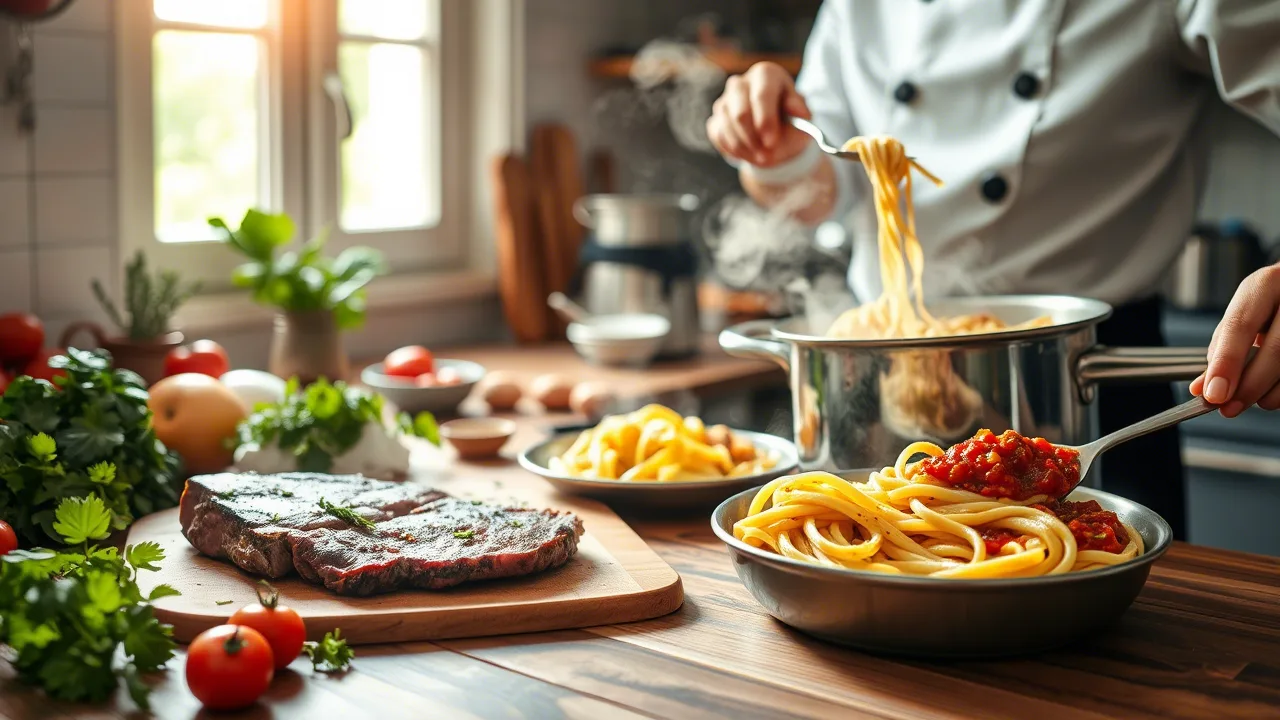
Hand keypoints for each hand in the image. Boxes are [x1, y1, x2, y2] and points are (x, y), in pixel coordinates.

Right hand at [706, 62, 813, 167]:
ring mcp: (725, 101)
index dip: (766, 119)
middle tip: (767, 156)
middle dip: (753, 138)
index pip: (762, 94)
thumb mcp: (802, 116)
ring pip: (727, 127)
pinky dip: (735, 150)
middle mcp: (741, 83)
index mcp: (766, 75)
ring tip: (763, 157)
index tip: (771, 141)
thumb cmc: (790, 122)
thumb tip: (799, 112)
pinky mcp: (715, 119)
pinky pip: (719, 137)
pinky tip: (750, 153)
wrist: (776, 136)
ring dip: (746, 148)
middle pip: (740, 113)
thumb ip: (800, 112)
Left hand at [1190, 263, 1279, 416]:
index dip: (1227, 363)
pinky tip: (1275, 392)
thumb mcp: (1245, 313)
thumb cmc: (1272, 303)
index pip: (1241, 325)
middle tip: (1229, 408)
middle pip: (1276, 350)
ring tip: (1255, 400)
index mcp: (1267, 284)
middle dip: (1249, 386)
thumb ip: (1222, 348)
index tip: (1214, 394)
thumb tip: (1202, 388)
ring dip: (1271, 393)